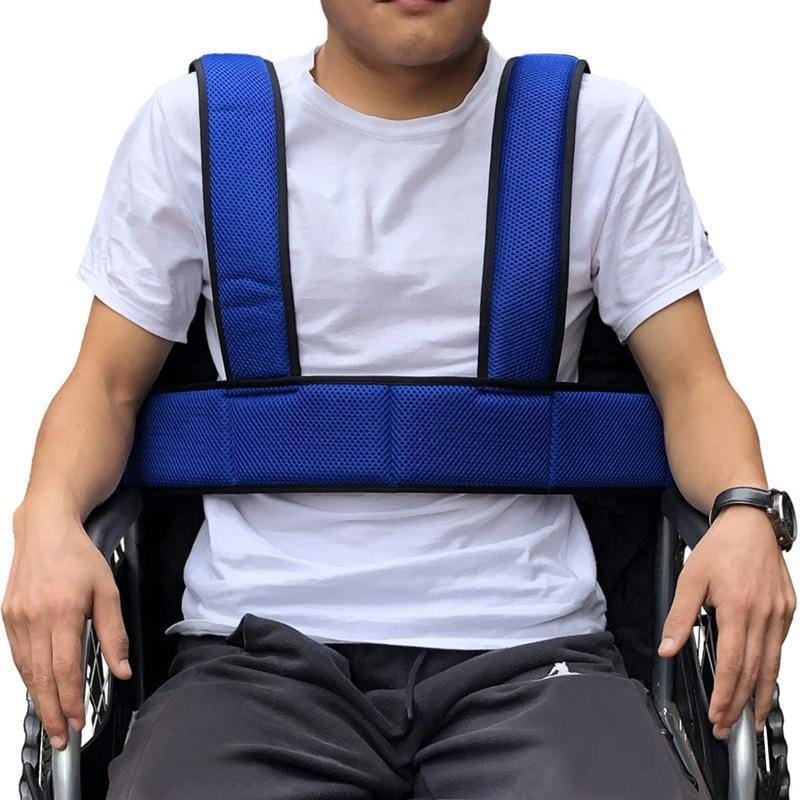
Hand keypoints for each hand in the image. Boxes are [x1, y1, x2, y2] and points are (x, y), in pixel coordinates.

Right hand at [3, 497, 130, 749]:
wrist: (45, 529)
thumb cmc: (78, 556)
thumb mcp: (108, 590)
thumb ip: (114, 633)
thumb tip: (122, 669)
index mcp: (62, 613)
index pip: (65, 669)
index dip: (71, 700)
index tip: (78, 721)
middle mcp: (34, 619)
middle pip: (41, 677)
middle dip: (53, 711)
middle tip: (62, 738)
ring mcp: (16, 619)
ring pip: (26, 671)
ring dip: (39, 700)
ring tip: (51, 722)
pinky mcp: (8, 617)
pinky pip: (16, 656)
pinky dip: (27, 677)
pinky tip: (38, 690)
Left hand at [658, 505, 794, 738]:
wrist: (749, 523)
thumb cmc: (721, 548)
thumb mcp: (690, 578)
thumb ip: (679, 616)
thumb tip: (667, 648)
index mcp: (737, 608)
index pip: (733, 663)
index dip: (725, 694)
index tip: (716, 715)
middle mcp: (764, 615)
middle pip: (754, 672)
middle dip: (740, 706)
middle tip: (728, 728)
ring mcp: (779, 614)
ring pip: (772, 666)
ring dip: (760, 697)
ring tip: (749, 720)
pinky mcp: (787, 611)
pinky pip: (780, 649)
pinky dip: (771, 672)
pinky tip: (763, 686)